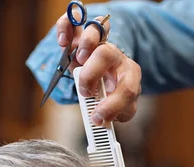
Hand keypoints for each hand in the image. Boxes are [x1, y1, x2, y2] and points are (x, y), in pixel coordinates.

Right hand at [56, 11, 140, 125]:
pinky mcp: (81, 35)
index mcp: (129, 75)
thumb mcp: (121, 107)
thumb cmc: (113, 92)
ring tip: (79, 60)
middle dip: (91, 74)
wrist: (107, 74)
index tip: (97, 117)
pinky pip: (75, 21)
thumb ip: (115, 113)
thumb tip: (100, 117)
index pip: (127, 88)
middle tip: (85, 91)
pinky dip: (67, 27)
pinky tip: (64, 42)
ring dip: (85, 44)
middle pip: (107, 53)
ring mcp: (98, 43)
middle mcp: (115, 56)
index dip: (112, 106)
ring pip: (96, 29)